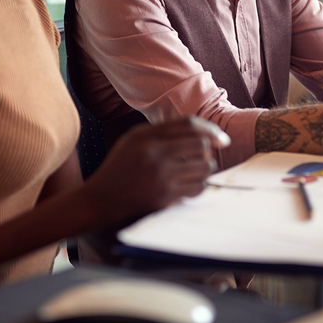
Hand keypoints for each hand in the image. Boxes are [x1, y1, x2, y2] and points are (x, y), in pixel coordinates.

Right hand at [90, 116, 230, 223]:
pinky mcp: (164, 196)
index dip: (210, 129)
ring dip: (205, 170)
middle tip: (204, 159)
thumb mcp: (133, 140)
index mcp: (146, 136)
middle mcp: (154, 153)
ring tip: (196, 172)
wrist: (101, 198)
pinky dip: (199, 186)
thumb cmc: (120, 167)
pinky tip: (190, 186)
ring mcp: (160, 176)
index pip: (188, 124)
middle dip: (208, 152)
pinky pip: (197, 188)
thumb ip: (161, 131)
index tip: (222, 139)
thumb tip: (200, 131)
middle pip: (200, 145)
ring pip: (204, 168)